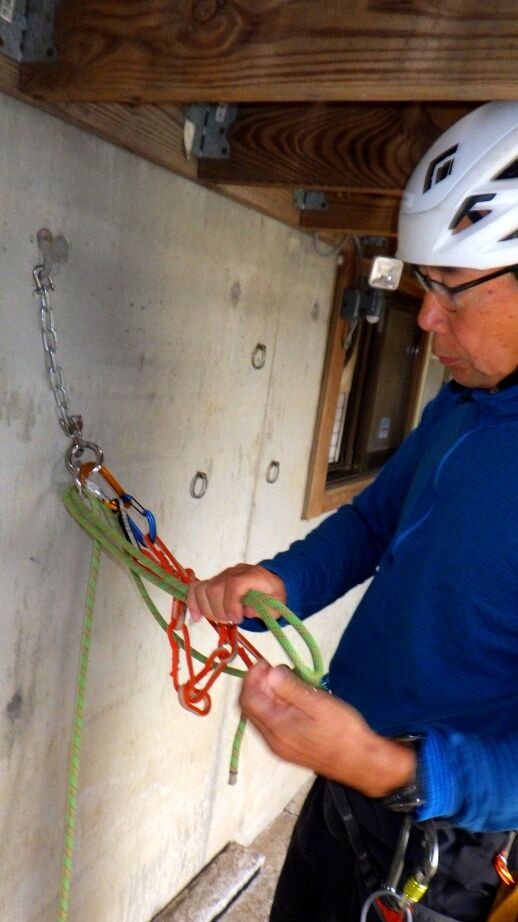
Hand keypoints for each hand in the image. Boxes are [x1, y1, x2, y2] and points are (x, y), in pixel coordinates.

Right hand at [186, 563, 285, 623]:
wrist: (273, 582)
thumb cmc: (274, 595)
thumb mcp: (278, 605)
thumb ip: (265, 609)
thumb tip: (247, 611)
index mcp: (253, 575)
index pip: (234, 584)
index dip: (231, 603)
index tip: (237, 619)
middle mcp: (235, 572)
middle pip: (215, 587)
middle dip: (219, 610)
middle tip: (230, 621)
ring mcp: (223, 575)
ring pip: (203, 588)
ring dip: (207, 609)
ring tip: (219, 620)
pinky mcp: (215, 581)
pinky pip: (197, 588)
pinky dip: (194, 602)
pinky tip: (197, 616)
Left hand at [239, 661, 415, 797]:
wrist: (362, 763)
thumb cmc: (344, 731)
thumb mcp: (319, 704)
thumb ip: (291, 688)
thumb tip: (270, 673)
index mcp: (277, 729)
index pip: (248, 700)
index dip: (252, 678)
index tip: (266, 662)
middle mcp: (272, 741)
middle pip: (251, 708)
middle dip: (257, 685)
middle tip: (276, 670)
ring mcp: (279, 747)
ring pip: (260, 715)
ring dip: (266, 695)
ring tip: (287, 681)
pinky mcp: (288, 749)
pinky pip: (271, 723)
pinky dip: (275, 706)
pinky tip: (293, 699)